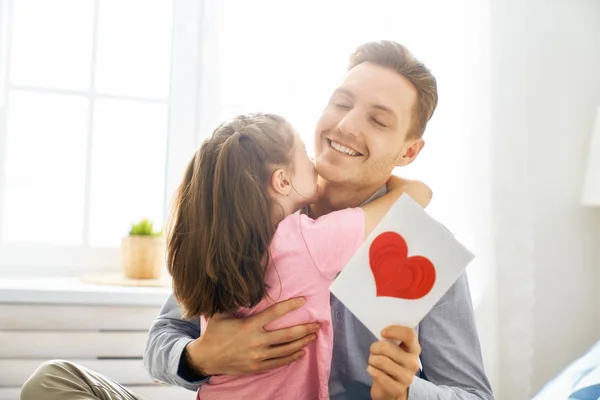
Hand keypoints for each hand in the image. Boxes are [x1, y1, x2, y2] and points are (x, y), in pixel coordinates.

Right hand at [186, 297, 319, 375]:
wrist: (206, 358)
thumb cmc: (215, 333)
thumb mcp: (220, 314)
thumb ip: (233, 301)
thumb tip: (239, 285)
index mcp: (249, 325)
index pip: (274, 313)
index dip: (290, 305)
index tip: (303, 300)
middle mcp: (256, 341)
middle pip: (287, 335)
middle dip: (304, 328)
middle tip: (317, 324)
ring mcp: (258, 356)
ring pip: (286, 349)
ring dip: (302, 342)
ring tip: (313, 336)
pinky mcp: (257, 366)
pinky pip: (279, 362)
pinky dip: (292, 357)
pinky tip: (301, 352)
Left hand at [368, 326, 420, 399]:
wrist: (391, 387)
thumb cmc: (391, 362)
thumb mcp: (395, 349)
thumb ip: (392, 339)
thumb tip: (382, 330)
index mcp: (414, 349)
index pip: (409, 334)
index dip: (394, 331)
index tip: (382, 332)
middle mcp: (413, 363)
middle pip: (387, 347)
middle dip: (374, 347)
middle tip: (373, 350)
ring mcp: (407, 377)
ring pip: (380, 360)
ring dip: (371, 359)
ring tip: (373, 361)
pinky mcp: (397, 389)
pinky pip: (378, 374)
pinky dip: (371, 370)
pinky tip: (372, 370)